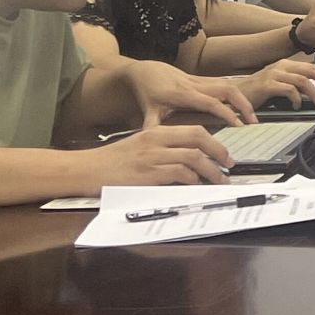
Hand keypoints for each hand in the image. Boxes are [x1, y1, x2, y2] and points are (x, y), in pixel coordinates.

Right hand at [87, 125, 232, 187]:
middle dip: (219, 151)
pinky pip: (179, 173)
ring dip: (211, 170)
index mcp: (155, 132)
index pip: (193, 130)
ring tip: (219, 179)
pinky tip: (196, 185)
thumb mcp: (139, 146)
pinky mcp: (148, 174)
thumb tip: (189, 161)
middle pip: (198, 138)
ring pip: (193, 157)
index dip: (214, 141)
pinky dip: (192, 179)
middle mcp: (156, 140)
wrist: (86, 169)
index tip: (224, 153)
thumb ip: (162, 149)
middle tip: (229, 164)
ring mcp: (152, 156)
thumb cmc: (111, 162)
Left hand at [124, 60, 253, 128]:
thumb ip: (152, 127)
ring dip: (242, 98)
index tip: (238, 125)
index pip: (211, 102)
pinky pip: (223, 83)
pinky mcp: (202, 79)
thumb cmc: (147, 90)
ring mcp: (200, 80)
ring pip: (228, 84)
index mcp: (183, 94)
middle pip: (227, 89)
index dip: (226, 113)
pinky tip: (240, 105)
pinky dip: (236, 94)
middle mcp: (195, 85)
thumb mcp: (148, 110)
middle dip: (243, 104)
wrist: (145, 70)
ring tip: (251, 115)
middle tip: (252, 121)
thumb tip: (152, 143)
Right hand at [242, 57, 314, 109]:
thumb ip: (293, 86)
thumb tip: (313, 93)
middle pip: (311, 70)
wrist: (233, 96)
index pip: (311, 67)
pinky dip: (297, 99)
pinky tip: (297, 106)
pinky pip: (289, 89)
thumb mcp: (278, 86)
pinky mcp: (266, 84)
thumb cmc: (255, 93)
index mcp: (285, 65)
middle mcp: (281, 66)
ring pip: (303, 80)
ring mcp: (273, 74)